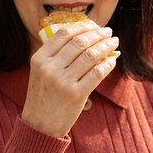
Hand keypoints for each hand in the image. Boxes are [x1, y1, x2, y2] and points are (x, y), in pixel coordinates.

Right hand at [22, 21, 118, 137]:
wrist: (40, 126)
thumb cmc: (44, 97)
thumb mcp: (41, 72)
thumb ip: (56, 55)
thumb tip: (86, 37)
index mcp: (39, 59)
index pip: (64, 34)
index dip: (82, 27)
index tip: (93, 25)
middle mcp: (50, 68)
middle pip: (79, 42)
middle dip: (97, 34)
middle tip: (108, 32)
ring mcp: (63, 82)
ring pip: (91, 55)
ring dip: (106, 46)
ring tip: (113, 42)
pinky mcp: (76, 95)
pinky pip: (98, 73)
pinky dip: (108, 63)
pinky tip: (112, 59)